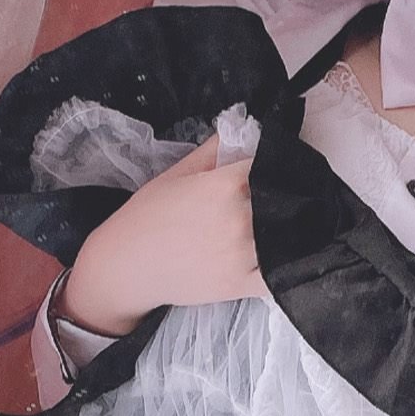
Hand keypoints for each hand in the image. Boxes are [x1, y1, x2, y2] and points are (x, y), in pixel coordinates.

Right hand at [65, 139, 267, 330]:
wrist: (126, 266)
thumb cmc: (147, 216)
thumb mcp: (178, 172)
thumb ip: (215, 149)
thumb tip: (246, 130)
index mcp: (225, 185)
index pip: (271, 166)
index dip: (276, 165)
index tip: (275, 168)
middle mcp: (240, 219)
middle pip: (284, 200)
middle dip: (284, 195)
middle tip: (280, 197)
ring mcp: (244, 255)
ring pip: (287, 234)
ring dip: (288, 227)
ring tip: (282, 224)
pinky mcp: (243, 285)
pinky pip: (280, 272)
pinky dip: (287, 262)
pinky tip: (281, 252)